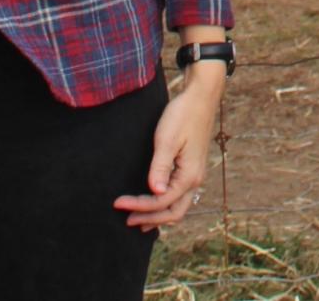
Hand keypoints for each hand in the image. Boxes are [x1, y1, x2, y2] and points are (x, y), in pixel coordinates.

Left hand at [114, 67, 223, 232]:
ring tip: (140, 221)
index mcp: (189, 175)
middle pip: (173, 212)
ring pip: (179, 207)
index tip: (118, 203)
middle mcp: (195, 180)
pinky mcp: (192, 168)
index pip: (161, 202)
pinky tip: (155, 203)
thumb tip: (155, 193)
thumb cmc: (182, 115)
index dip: (138, 206)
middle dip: (150, 219)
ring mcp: (195, 175)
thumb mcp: (167, 139)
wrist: (200, 97)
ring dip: (159, 216)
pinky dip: (166, 206)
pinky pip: (180, 196)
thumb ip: (160, 167)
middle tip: (127, 220)